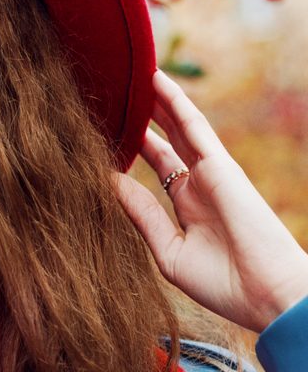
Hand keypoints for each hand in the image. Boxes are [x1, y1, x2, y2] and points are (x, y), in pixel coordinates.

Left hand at [112, 69, 307, 332]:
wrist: (266, 297)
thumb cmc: (224, 285)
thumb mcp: (168, 250)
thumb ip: (142, 215)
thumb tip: (111, 184)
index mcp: (186, 204)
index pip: (154, 165)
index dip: (131, 146)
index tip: (105, 129)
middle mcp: (197, 183)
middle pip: (164, 139)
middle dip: (142, 117)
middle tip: (116, 92)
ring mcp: (210, 171)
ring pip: (177, 125)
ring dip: (156, 99)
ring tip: (131, 74)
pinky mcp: (221, 165)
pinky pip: (193, 125)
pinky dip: (175, 101)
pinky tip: (157, 80)